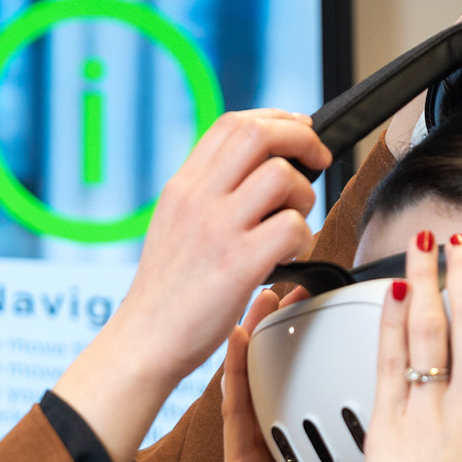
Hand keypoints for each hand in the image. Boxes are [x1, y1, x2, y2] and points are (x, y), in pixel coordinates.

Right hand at [54, 110, 330, 461]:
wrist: (144, 341)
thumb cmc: (167, 292)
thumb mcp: (174, 225)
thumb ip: (209, 193)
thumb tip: (258, 169)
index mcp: (182, 186)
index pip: (233, 124)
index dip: (276, 119)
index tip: (298, 133)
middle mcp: (197, 199)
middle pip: (260, 134)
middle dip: (303, 140)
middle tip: (317, 163)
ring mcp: (217, 230)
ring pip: (282, 177)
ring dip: (304, 196)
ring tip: (294, 221)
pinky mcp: (238, 264)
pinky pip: (292, 227)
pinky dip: (303, 238)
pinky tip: (290, 255)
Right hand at [164, 288, 353, 461]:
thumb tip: (386, 452)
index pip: (338, 403)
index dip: (350, 365)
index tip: (371, 329)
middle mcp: (287, 450)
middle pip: (300, 381)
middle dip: (307, 336)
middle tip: (320, 288)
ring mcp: (259, 453)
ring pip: (267, 383)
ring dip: (271, 337)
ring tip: (278, 291)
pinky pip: (237, 409)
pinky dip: (238, 371)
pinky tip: (241, 335)